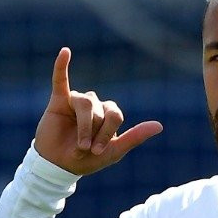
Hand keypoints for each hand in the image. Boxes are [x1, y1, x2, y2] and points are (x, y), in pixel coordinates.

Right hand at [34, 47, 161, 175]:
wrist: (59, 165)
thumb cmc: (87, 159)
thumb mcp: (113, 152)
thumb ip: (135, 137)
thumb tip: (159, 126)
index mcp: (109, 114)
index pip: (115, 115)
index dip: (107, 133)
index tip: (97, 152)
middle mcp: (95, 104)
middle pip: (100, 111)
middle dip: (93, 132)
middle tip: (86, 149)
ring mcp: (77, 101)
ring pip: (85, 103)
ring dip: (84, 126)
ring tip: (80, 144)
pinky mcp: (59, 100)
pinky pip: (61, 79)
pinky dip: (62, 65)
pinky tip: (65, 52)